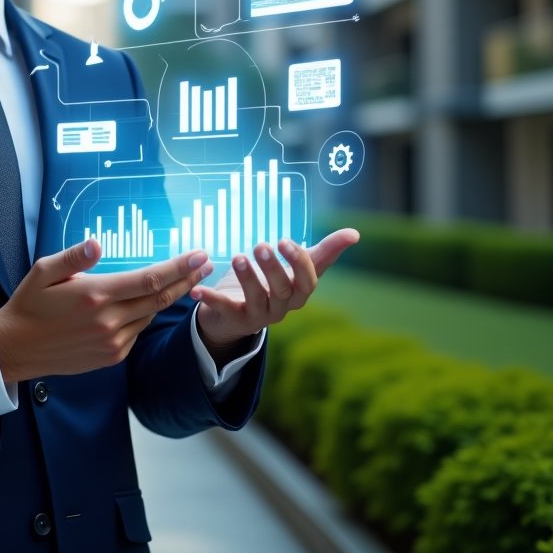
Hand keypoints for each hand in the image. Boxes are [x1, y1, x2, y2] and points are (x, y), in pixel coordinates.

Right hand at [0, 240, 214, 382]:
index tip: (199, 255)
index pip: (149, 280)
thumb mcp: (43, 271)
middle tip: (207, 264)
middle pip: (160, 299)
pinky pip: (137, 332)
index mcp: (95, 295)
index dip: (178, 267)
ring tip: (185, 280)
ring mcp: (112, 343)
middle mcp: (108, 321)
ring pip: (150, 316)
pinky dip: (145, 316)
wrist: (16, 349)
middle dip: (187, 280)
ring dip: (170, 298)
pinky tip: (146, 304)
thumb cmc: (29, 304)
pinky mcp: (111, 357)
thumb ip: (73, 257)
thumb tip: (97, 244)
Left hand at [191, 228, 359, 361]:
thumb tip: (355, 233)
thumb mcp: (297, 267)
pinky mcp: (233, 319)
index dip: (299, 263)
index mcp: (298, 293)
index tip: (286, 241)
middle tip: (261, 246)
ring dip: (247, 279)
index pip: (307, 282)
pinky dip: (210, 299)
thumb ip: (324, 252)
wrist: (238, 313)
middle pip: (282, 291)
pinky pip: (223, 310)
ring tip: (237, 258)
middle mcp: (281, 307)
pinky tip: (197, 288)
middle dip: (273, 269)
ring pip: (256, 300)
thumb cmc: (272, 284)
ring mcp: (258, 316)